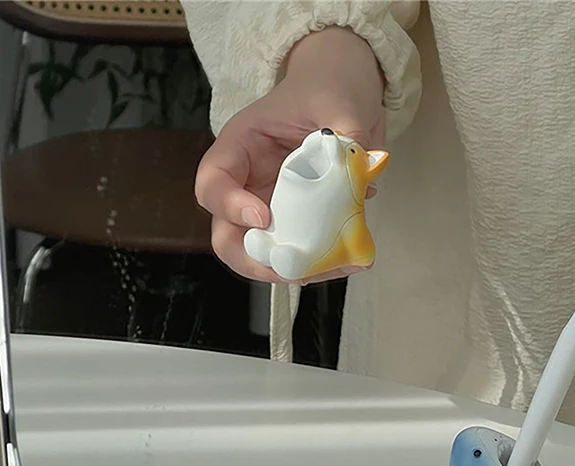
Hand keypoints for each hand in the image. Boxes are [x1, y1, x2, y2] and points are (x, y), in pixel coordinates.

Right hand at [195, 26, 385, 283]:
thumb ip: (346, 132)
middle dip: (254, 260)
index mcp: (241, 146)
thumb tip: (360, 167)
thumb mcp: (336, 100)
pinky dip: (321, 263)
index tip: (264, 219)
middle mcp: (248, 184)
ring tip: (333, 268)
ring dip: (293, 270)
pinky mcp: (299, 223)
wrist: (344, 94)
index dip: (230, 207)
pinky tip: (350, 261)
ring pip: (263, 254)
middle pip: (228, 235)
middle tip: (291, 269)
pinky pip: (300, 252)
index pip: (213, 183)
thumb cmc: (327, 87)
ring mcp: (271, 207)